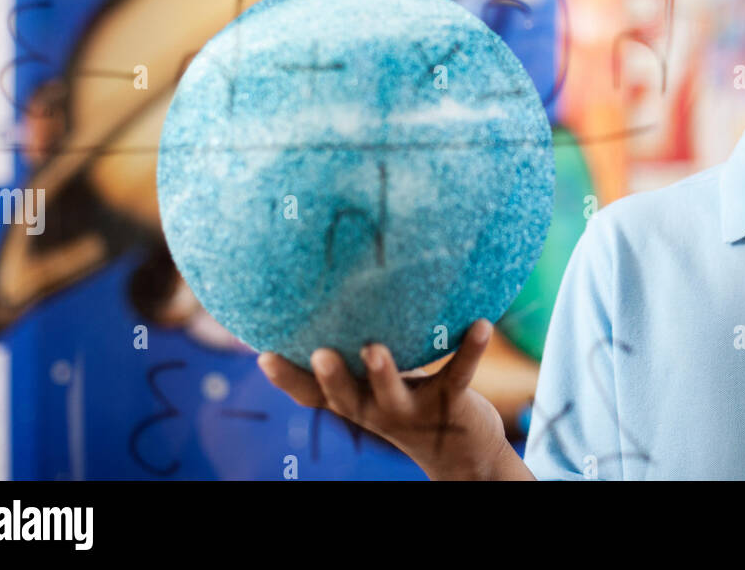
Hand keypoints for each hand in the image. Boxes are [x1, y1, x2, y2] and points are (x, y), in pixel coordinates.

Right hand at [257, 318, 510, 479]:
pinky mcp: (452, 402)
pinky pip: (460, 373)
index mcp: (357, 403)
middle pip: (347, 399)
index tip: (263, 354)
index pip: (313, 396)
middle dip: (332, 378)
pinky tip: (482, 324)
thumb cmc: (411, 402)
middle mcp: (378, 410)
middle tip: (320, 354)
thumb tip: (336, 290)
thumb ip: (358, 353)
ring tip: (374, 349)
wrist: (462, 453)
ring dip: (383, 373)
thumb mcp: (377, 384)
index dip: (287, 380)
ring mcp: (414, 409)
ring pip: (394, 393)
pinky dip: (469, 349)